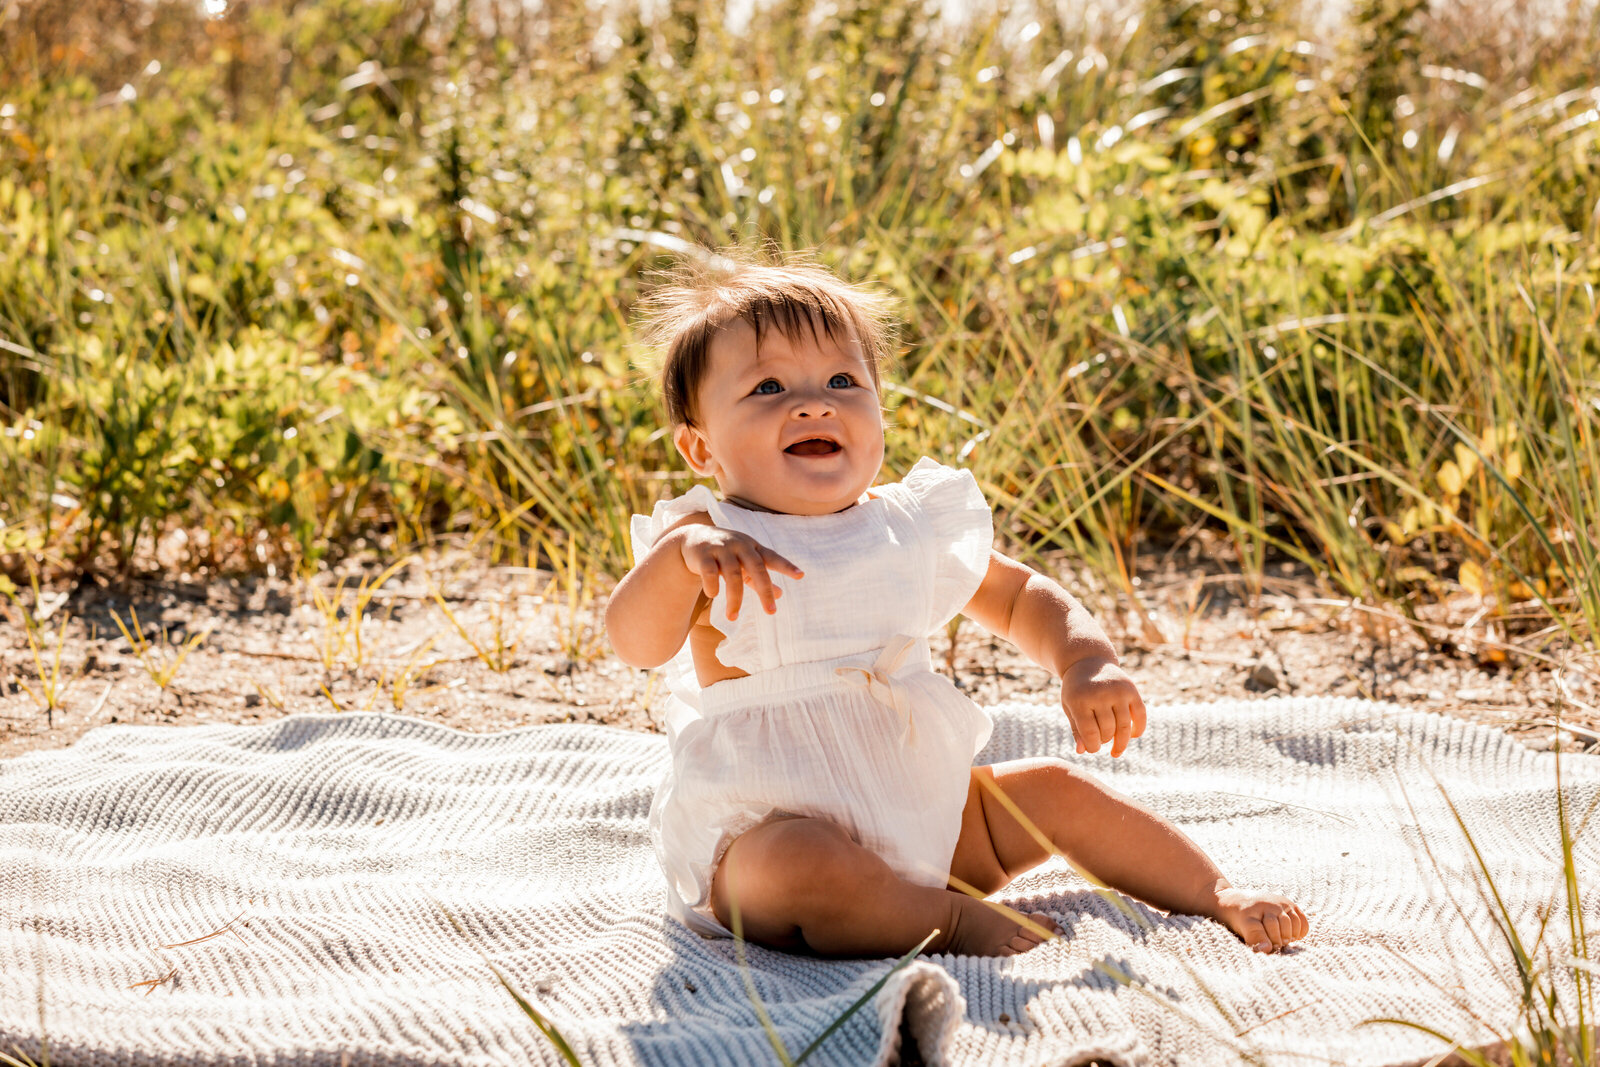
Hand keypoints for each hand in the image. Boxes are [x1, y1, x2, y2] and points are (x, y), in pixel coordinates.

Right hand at [676, 525, 803, 619]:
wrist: (693, 538)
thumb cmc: (726, 553)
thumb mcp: (744, 563)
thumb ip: (760, 578)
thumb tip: (781, 595)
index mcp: (752, 548)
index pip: (772, 557)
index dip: (786, 566)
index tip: (801, 575)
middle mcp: (740, 545)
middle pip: (756, 567)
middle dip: (765, 590)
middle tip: (771, 611)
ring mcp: (721, 548)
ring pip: (732, 574)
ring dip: (734, 598)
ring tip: (733, 617)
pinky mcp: (703, 554)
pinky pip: (709, 571)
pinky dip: (712, 584)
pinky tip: (713, 595)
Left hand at [1060, 657, 1146, 755]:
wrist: (1088, 661)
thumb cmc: (1076, 689)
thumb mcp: (1069, 707)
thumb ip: (1077, 729)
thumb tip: (1082, 752)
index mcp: (1080, 700)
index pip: (1090, 733)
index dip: (1093, 747)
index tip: (1092, 749)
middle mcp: (1100, 694)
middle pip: (1108, 731)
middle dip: (1105, 741)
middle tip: (1101, 741)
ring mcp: (1118, 691)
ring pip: (1125, 727)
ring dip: (1122, 742)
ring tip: (1115, 749)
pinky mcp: (1131, 689)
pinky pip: (1140, 715)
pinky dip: (1139, 728)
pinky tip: (1133, 736)